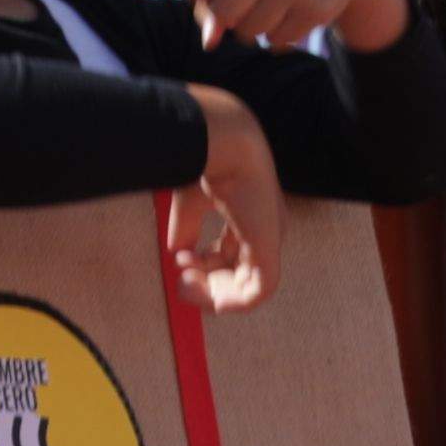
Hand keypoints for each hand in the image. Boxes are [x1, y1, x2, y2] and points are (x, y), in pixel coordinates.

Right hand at [163, 81, 287, 311]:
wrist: (223, 142)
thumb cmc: (208, 163)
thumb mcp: (190, 204)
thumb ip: (185, 230)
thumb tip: (176, 254)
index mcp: (251, 218)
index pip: (233, 255)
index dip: (204, 265)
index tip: (179, 260)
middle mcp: (264, 231)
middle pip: (238, 274)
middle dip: (206, 283)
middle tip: (180, 281)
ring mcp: (269, 240)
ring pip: (246, 289)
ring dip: (212, 294)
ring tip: (185, 282)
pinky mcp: (268, 248)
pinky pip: (258, 293)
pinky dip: (234, 303)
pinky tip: (212, 301)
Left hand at [183, 0, 404, 58]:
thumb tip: (209, 43)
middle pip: (221, 13)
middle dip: (227, 16)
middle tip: (245, 1)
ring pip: (248, 32)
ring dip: (254, 27)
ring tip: (270, 4)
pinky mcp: (315, 9)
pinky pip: (276, 41)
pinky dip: (278, 34)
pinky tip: (291, 10)